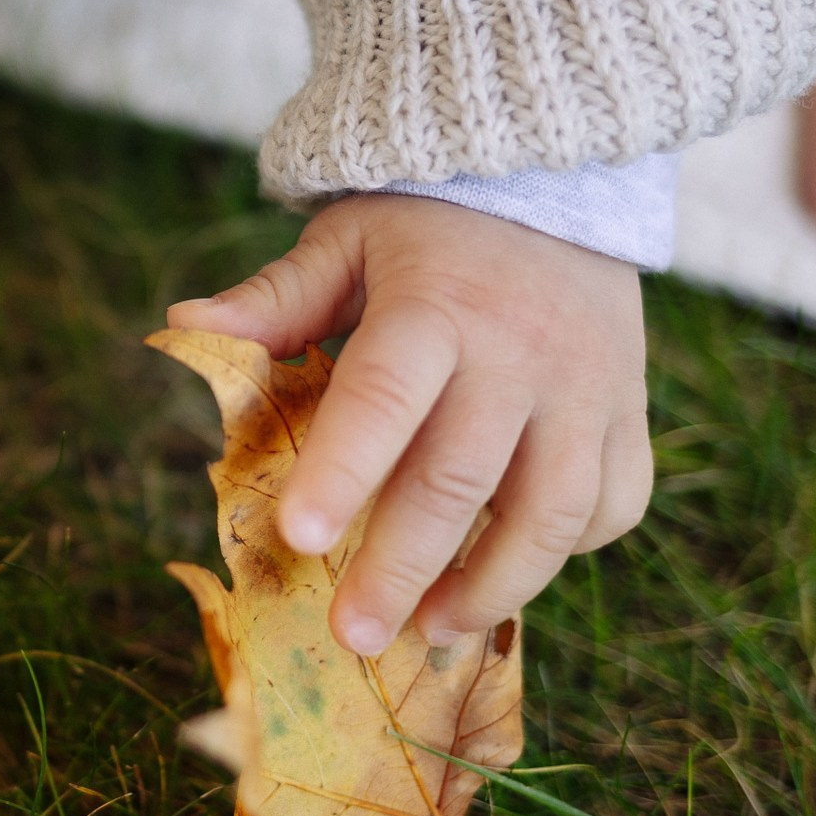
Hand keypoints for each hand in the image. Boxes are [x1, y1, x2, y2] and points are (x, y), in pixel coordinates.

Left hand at [168, 195, 649, 652]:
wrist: (555, 180)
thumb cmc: (426, 227)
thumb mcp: (346, 241)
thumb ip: (276, 297)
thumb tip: (184, 323)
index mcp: (434, 308)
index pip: (385, 395)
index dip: (344, 470)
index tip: (299, 537)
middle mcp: (519, 353)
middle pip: (462, 477)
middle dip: (403, 567)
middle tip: (353, 635)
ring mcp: (587, 387)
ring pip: (554, 510)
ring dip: (493, 586)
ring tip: (432, 630)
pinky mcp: (631, 411)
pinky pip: (614, 503)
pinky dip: (566, 554)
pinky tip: (509, 575)